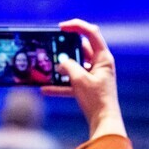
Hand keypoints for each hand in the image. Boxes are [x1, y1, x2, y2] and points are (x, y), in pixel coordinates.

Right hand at [41, 19, 125, 138]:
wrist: (103, 121)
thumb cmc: (96, 99)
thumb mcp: (79, 80)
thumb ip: (68, 66)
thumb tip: (61, 63)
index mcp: (103, 57)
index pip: (91, 33)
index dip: (76, 26)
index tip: (61, 27)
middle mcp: (100, 64)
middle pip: (81, 49)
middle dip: (65, 49)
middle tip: (52, 47)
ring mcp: (94, 76)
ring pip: (75, 66)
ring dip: (62, 68)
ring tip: (48, 68)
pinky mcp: (88, 88)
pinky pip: (72, 83)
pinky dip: (60, 85)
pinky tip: (45, 89)